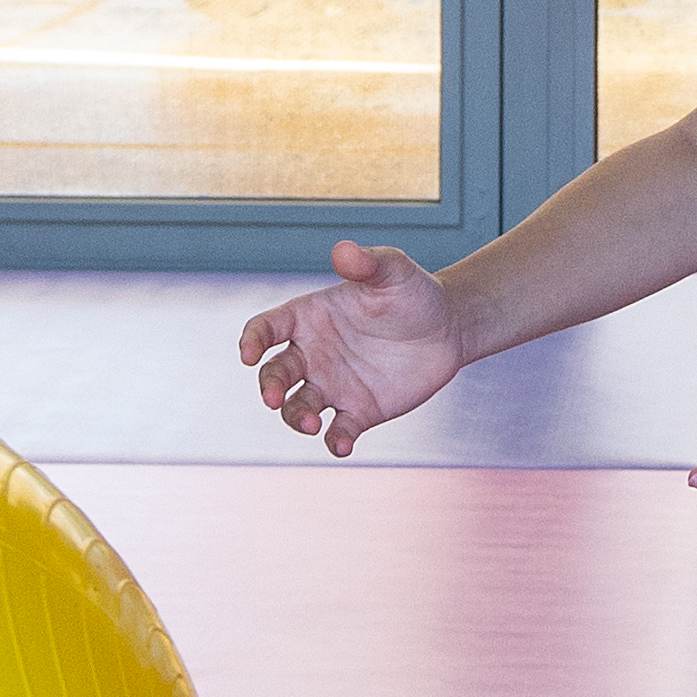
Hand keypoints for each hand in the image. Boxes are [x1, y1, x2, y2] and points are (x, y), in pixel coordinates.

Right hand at [239, 240, 461, 457]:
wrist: (447, 328)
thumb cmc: (412, 293)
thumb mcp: (392, 271)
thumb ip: (367, 263)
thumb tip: (342, 251)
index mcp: (308, 318)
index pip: (266, 329)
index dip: (252, 341)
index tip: (249, 354)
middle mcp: (313, 354)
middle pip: (275, 374)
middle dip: (269, 387)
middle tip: (273, 398)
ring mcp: (333, 386)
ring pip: (298, 408)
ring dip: (296, 418)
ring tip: (311, 424)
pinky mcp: (358, 412)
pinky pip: (338, 431)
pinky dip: (335, 441)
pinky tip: (341, 445)